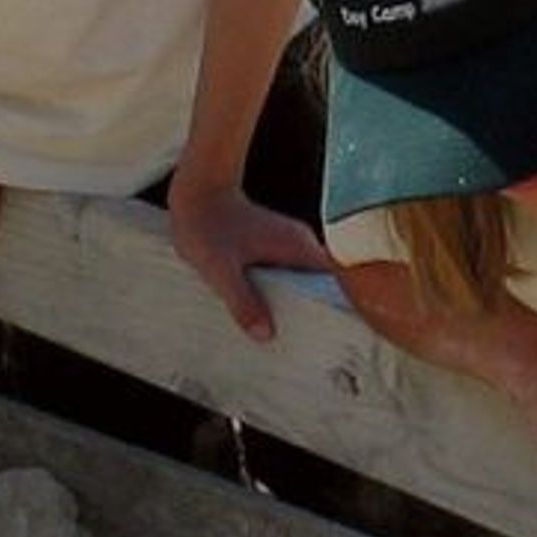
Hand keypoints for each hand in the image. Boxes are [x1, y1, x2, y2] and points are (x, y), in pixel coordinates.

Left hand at [168, 166, 325, 341]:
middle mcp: (301, 244)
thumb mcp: (220, 271)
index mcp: (299, 248)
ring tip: (289, 334)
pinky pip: (288, 274)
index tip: (334, 335)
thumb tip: (265, 335)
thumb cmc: (206, 226)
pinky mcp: (275, 245)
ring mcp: (289, 244)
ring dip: (296, 303)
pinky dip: (282, 292)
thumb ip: (243, 302)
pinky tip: (269, 312)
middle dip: (315, 312)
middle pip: (321, 286)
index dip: (339, 308)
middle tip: (308, 344)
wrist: (198, 192)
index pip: (336, 282)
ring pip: (304, 281)